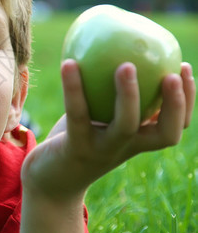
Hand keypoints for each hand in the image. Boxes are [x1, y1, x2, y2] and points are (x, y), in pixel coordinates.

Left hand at [22, 60, 194, 199]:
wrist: (47, 180)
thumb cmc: (74, 140)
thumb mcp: (94, 117)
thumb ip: (106, 95)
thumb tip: (112, 52)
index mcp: (135, 141)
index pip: (173, 126)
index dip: (186, 101)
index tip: (184, 68)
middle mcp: (124, 148)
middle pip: (165, 134)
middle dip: (176, 104)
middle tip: (173, 73)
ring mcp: (101, 150)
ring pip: (125, 126)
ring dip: (129, 96)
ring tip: (126, 66)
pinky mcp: (76, 148)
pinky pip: (78, 114)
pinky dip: (74, 88)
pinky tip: (69, 63)